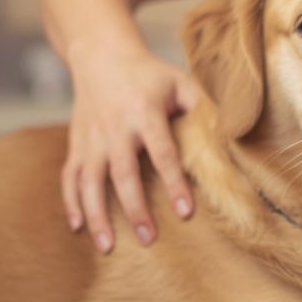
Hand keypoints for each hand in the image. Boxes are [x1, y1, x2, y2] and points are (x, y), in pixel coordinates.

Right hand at [62, 42, 200, 252]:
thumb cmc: (149, 74)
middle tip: (149, 239)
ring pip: (90, 182)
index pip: (162, 152)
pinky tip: (79, 227)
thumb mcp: (180, 81)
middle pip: (123, 173)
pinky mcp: (76, 144)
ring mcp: (91, 138)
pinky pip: (69, 177)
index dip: (174, 182)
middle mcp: (115, 127)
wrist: (101, 55)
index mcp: (144, 111)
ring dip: (97, 215)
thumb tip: (232, 135)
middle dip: (134, 208)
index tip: (185, 211)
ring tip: (109, 246)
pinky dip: (71, 203)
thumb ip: (203, 106)